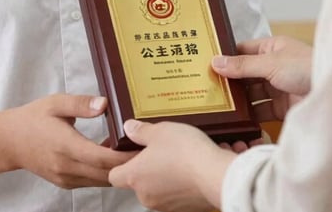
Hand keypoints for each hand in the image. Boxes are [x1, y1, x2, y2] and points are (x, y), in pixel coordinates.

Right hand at [5, 94, 135, 187]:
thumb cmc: (34, 118)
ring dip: (118, 171)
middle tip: (148, 151)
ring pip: (100, 181)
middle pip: (106, 174)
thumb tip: (104, 104)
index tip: (143, 147)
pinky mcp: (66, 182)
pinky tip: (113, 158)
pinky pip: (92, 181)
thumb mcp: (56, 103)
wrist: (9, 141)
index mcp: (66, 145)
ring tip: (135, 154)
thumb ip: (81, 104)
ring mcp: (66, 178)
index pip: (102, 158)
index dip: (125, 156)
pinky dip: (105, 173)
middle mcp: (67, 167)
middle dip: (128, 165)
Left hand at [109, 119, 233, 211]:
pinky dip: (180, 184)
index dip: (119, 163)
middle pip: (137, 182)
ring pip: (158, 188)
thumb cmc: (186, 153)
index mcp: (134, 176)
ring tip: (179, 157)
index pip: (114, 176)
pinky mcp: (184, 210)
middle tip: (158, 149)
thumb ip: (141, 131)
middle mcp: (146, 195)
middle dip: (146, 167)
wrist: (217, 176)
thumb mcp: (160, 130)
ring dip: (165, 175)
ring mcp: (165, 206)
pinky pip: (176, 195)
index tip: (128, 152)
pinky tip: (191, 168)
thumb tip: (129, 128)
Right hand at [212, 35, 312, 121]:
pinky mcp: (283, 108)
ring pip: (252, 94)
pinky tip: (238, 120)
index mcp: (273, 48)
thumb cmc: (307, 68)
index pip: (243, 51)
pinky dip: (250, 116)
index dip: (226, 57)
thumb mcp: (270, 63)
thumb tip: (215, 61)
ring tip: (218, 106)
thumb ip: (242, 65)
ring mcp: (278, 88)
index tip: (206, 64)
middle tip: (207, 88)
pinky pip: (261, 111)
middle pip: (245, 74)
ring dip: (239, 100)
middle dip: (230, 82)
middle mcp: (274, 67)